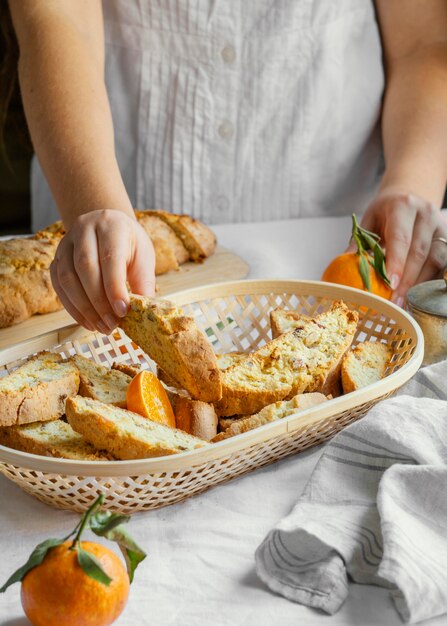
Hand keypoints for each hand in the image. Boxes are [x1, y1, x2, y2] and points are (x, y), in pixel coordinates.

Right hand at [50, 210, 155, 332]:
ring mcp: (65, 244)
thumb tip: (143, 312)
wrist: (108, 227)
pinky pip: (58, 285)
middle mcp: (84, 230)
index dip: (114, 287)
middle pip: (85, 268)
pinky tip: (87, 321)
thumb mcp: (143, 257)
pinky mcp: (55, 258)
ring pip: (67, 278)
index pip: (109, 258)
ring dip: (83, 308)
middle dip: (98, 302)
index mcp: (111, 226)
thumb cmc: (129, 244)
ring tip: (100, 326)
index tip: (122, 312)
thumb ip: (143, 282)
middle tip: (111, 324)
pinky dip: (71, 307)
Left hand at [359, 192, 446, 305]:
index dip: (396, 262)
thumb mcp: (369, 221)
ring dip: (420, 283)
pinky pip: (443, 263)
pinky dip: (430, 280)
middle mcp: (425, 214)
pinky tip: (417, 294)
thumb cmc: (386, 212)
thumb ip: (359, 243)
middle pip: (419, 252)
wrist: (409, 195)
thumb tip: (343, 266)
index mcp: (402, 207)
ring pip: (435, 259)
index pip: (401, 238)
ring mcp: (440, 226)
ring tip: (404, 301)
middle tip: (394, 301)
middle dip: (407, 280)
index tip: (389, 283)